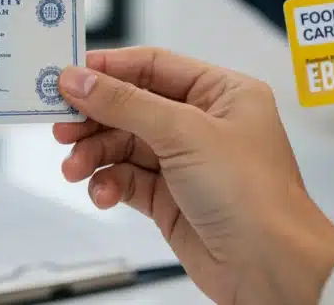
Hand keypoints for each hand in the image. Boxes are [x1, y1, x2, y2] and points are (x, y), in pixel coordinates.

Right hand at [53, 48, 333, 304]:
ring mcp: (186, 162)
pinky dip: (108, 183)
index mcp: (222, 93)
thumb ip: (125, 103)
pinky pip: (126, 179)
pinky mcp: (171, 198)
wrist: (272, 269)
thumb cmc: (257, 197)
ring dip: (94, 154)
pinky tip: (101, 193)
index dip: (109, 69)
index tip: (68, 74)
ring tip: (75, 167)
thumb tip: (80, 79)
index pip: (153, 65)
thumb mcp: (183, 133)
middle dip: (94, 117)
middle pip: (131, 105)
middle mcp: (204, 124)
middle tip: (61, 124)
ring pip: (123, 144)